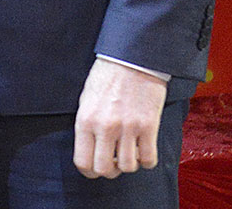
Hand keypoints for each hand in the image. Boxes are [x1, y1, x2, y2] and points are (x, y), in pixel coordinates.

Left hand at [73, 58, 168, 178]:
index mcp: (85, 120)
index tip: (94, 169)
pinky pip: (149, 159)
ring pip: (128, 167)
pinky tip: (143, 148)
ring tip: (128, 152)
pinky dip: (147, 160)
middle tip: (113, 162)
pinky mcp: (149, 126)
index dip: (89, 171)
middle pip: (105, 170)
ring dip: (129, 164)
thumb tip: (91, 149)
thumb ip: (87, 126)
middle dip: (109, 171)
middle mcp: (105, 127)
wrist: (132, 59)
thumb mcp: (86, 100)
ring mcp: (128, 128)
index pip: (83, 161)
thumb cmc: (107, 76)